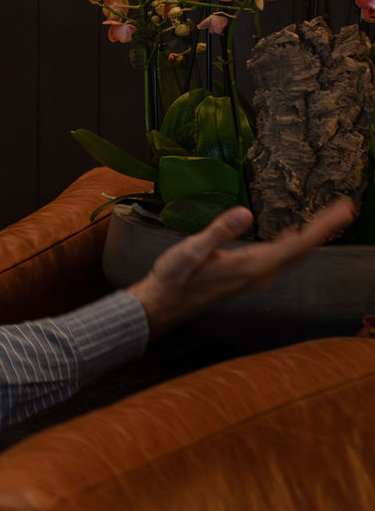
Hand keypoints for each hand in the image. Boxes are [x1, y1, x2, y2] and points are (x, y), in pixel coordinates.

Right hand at [126, 197, 354, 338]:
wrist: (165, 303)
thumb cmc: (175, 276)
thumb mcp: (192, 250)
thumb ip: (219, 231)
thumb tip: (245, 212)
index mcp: (254, 266)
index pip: (299, 244)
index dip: (324, 226)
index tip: (345, 208)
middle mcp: (262, 274)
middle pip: (303, 250)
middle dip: (325, 228)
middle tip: (345, 207)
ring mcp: (257, 278)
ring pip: (294, 255)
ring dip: (312, 236)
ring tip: (328, 218)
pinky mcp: (249, 277)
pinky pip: (281, 259)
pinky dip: (294, 244)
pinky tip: (292, 235)